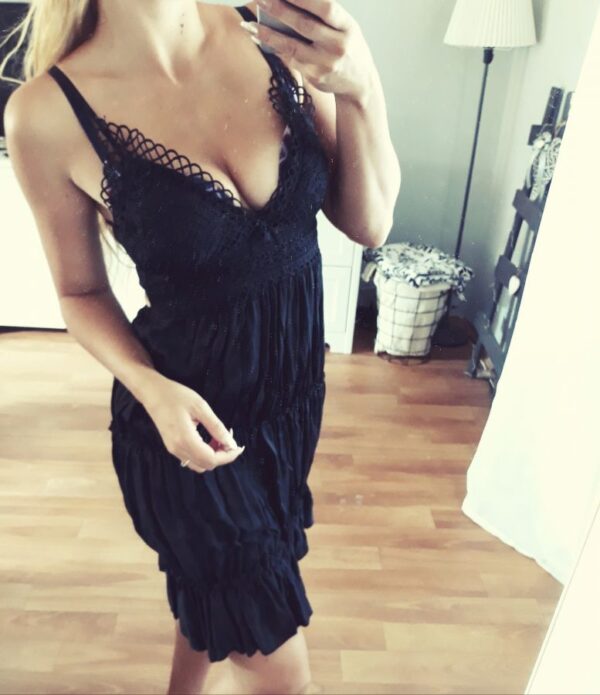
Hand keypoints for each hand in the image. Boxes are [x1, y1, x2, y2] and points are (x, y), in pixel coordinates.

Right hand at [141, 374, 244, 474]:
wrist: (152, 392)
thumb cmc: (176, 395)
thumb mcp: (201, 407)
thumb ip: (216, 427)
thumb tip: (231, 442)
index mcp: (185, 440)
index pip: (211, 459)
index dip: (228, 456)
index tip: (238, 447)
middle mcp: (178, 449)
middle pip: (206, 465)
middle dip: (222, 456)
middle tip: (229, 439)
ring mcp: (173, 450)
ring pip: (199, 464)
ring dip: (213, 456)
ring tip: (219, 438)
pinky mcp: (172, 447)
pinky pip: (191, 459)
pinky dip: (204, 453)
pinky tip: (209, 439)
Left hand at [245, 0, 374, 104]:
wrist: (360, 84)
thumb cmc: (347, 47)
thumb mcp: (344, 27)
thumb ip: (323, 15)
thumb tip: (286, 3)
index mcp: (348, 27)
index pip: (325, 7)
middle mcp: (339, 45)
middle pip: (305, 25)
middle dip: (280, 10)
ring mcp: (326, 63)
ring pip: (292, 45)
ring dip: (268, 33)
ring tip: (249, 24)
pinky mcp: (315, 76)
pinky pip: (290, 58)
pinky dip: (273, 47)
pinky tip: (259, 37)